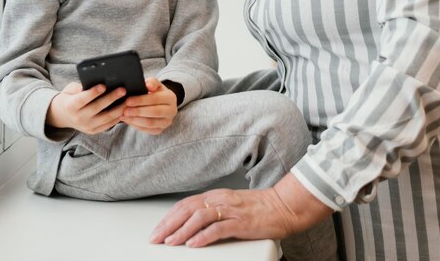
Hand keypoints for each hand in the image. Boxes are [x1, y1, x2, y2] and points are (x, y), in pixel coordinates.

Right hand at [46, 81, 125, 133]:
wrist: (63, 116)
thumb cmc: (70, 97)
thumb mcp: (70, 90)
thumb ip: (79, 86)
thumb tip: (92, 82)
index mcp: (71, 106)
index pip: (82, 99)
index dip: (93, 93)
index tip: (103, 85)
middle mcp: (78, 118)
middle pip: (97, 108)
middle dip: (111, 98)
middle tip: (123, 90)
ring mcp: (86, 126)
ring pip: (105, 118)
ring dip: (118, 109)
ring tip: (128, 100)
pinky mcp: (93, 131)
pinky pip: (108, 125)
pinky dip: (118, 117)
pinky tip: (126, 109)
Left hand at [121, 77, 176, 134]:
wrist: (161, 103)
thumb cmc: (155, 92)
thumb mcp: (154, 84)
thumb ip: (152, 82)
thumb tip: (148, 86)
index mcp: (170, 97)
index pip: (155, 99)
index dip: (141, 100)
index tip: (128, 101)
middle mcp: (172, 111)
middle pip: (154, 112)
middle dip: (138, 111)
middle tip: (125, 110)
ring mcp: (167, 122)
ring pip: (150, 123)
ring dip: (136, 120)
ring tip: (124, 116)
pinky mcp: (160, 130)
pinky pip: (147, 130)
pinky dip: (136, 126)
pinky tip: (128, 121)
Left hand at [150, 173, 332, 247]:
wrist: (284, 206)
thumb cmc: (260, 208)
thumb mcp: (233, 206)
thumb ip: (215, 211)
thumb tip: (194, 224)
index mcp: (218, 195)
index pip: (187, 203)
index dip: (170, 216)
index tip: (158, 229)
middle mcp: (222, 200)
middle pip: (189, 209)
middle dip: (169, 224)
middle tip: (156, 238)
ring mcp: (231, 210)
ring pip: (200, 217)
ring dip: (182, 230)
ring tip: (170, 242)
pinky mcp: (241, 222)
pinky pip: (218, 228)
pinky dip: (203, 236)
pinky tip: (193, 244)